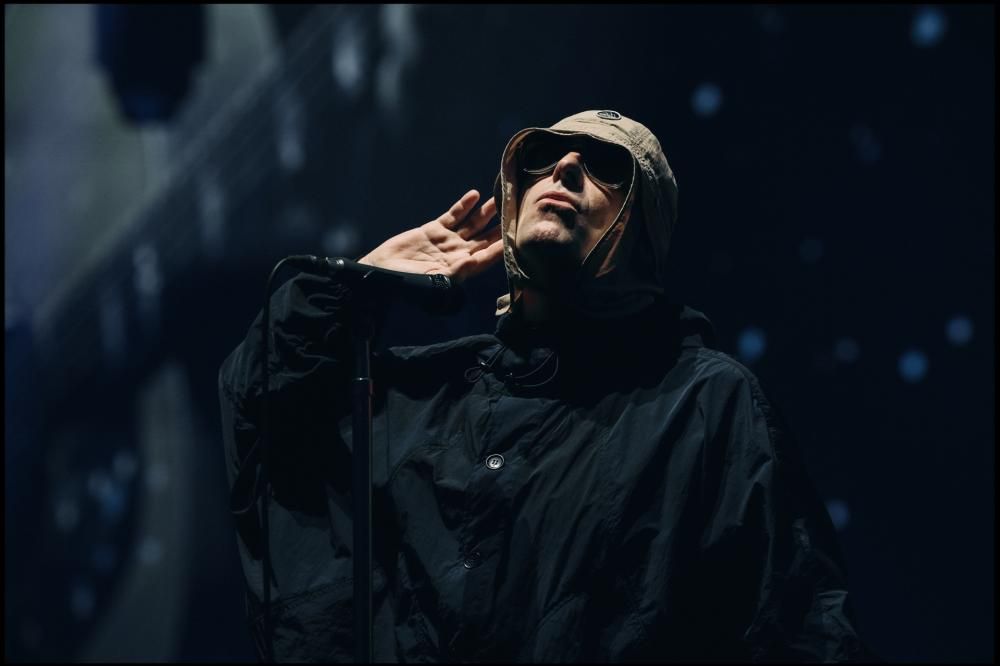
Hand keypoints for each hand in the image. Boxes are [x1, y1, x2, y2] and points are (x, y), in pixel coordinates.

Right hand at [358, 190, 502, 283]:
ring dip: (487, 212)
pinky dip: (464, 206)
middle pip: (486, 238)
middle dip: (501, 226)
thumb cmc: (406, 282)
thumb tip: (472, 262)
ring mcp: (447, 241)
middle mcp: (458, 254)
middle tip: (516, 211)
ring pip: (473, 224)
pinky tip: (475, 195)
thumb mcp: (431, 280)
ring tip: (500, 198)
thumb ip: (453, 272)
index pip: (488, 257)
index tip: (518, 235)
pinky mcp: (434, 230)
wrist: (381, 272)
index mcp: (461, 269)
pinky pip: (453, 216)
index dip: (503, 246)